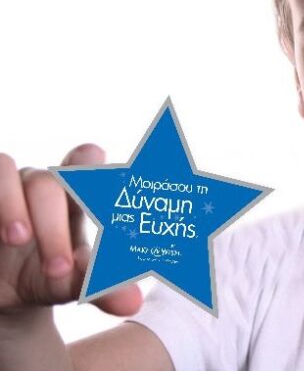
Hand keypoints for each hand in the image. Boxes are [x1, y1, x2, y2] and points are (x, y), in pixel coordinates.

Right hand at [0, 144, 141, 316]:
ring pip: (8, 172)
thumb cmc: (48, 275)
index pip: (86, 158)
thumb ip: (103, 288)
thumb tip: (133, 303)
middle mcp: (38, 183)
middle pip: (50, 182)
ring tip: (19, 238)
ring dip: (14, 204)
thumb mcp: (72, 284)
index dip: (91, 164)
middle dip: (54, 227)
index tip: (102, 192)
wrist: (3, 297)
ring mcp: (4, 189)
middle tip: (59, 269)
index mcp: (74, 193)